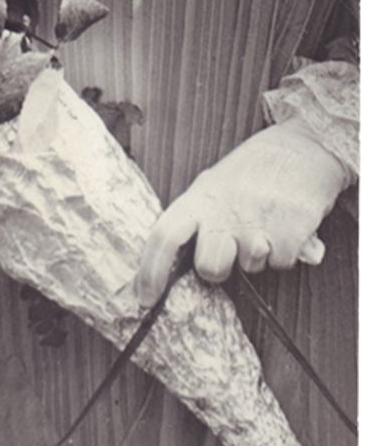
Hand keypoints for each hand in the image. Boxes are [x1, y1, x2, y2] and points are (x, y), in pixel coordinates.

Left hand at [135, 122, 345, 306]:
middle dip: (220, 270)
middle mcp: (224, 210)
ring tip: (265, 224)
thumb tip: (179, 263)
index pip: (164, 236)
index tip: (144, 299)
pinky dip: (286, 253)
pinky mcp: (290, 231)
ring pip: (250, 267)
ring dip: (259, 256)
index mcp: (199, 198)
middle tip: (233, 247)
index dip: (150, 271)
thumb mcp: (214, 186)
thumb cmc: (252, 172)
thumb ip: (199, 222)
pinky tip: (287, 225)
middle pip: (209, 267)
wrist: (301, 146)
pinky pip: (282, 263)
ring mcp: (257, 221)